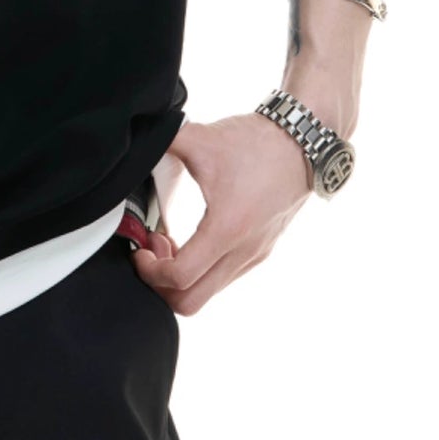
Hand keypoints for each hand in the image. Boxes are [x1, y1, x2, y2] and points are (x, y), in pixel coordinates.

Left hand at [129, 111, 312, 315]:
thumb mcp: (201, 137)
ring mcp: (255, 255)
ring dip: (182, 277)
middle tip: (152, 251)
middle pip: (192, 301)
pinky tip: (191, 240)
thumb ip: (162, 141)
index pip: (181, 277)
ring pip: (209, 292)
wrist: (304, 142)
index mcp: (227, 228)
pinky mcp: (261, 251)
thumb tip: (135, 143)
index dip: (150, 271)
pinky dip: (201, 270)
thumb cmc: (256, 142)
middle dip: (161, 284)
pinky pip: (223, 278)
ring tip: (169, 242)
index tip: (139, 250)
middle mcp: (244, 251)